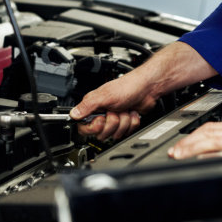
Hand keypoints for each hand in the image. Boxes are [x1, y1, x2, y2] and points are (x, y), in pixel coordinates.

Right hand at [70, 41, 217, 142]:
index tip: (101, 119)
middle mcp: (102, 114)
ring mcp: (114, 120)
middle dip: (112, 123)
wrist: (148, 88)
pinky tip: (131, 112)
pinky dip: (131, 123)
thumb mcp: (105, 96)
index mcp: (93, 107)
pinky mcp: (125, 123)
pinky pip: (126, 132)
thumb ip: (87, 105)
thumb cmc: (128, 87)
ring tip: (124, 109)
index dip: (94, 127)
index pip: (84, 128)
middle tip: (115, 111)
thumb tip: (73, 115)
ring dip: (123, 122)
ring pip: (115, 134)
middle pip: (102, 133)